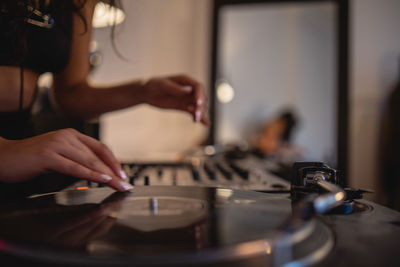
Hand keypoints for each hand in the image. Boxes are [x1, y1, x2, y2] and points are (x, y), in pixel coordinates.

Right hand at [0, 129, 131, 191]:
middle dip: (114, 171)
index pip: (100, 147)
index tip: (123, 174)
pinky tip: (102, 180)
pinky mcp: (47, 155)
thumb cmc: (31, 159)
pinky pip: (74, 166)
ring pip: (89, 161)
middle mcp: (67, 136)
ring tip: (118, 184)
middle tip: (126, 183)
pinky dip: (90, 174)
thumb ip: (77, 160)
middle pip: (98, 155)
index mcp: (71, 135)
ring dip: (107, 174)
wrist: (2, 156)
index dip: (114, 161)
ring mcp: (57, 144)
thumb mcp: (59, 156)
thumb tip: (99, 172)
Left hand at [143, 74, 209, 125]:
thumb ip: (175, 88)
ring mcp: (187, 98)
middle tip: (196, 114)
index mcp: (185, 80)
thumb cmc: (153, 85)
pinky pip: (193, 112)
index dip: (200, 94)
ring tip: (196, 120)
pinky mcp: (184, 106)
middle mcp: (189, 89)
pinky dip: (200, 118)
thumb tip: (188, 91)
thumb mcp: (163, 85)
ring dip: (200, 113)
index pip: (198, 86)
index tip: (197, 103)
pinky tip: (206, 124)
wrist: (146, 93)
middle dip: (200, 106)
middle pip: (201, 97)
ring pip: (199, 106)